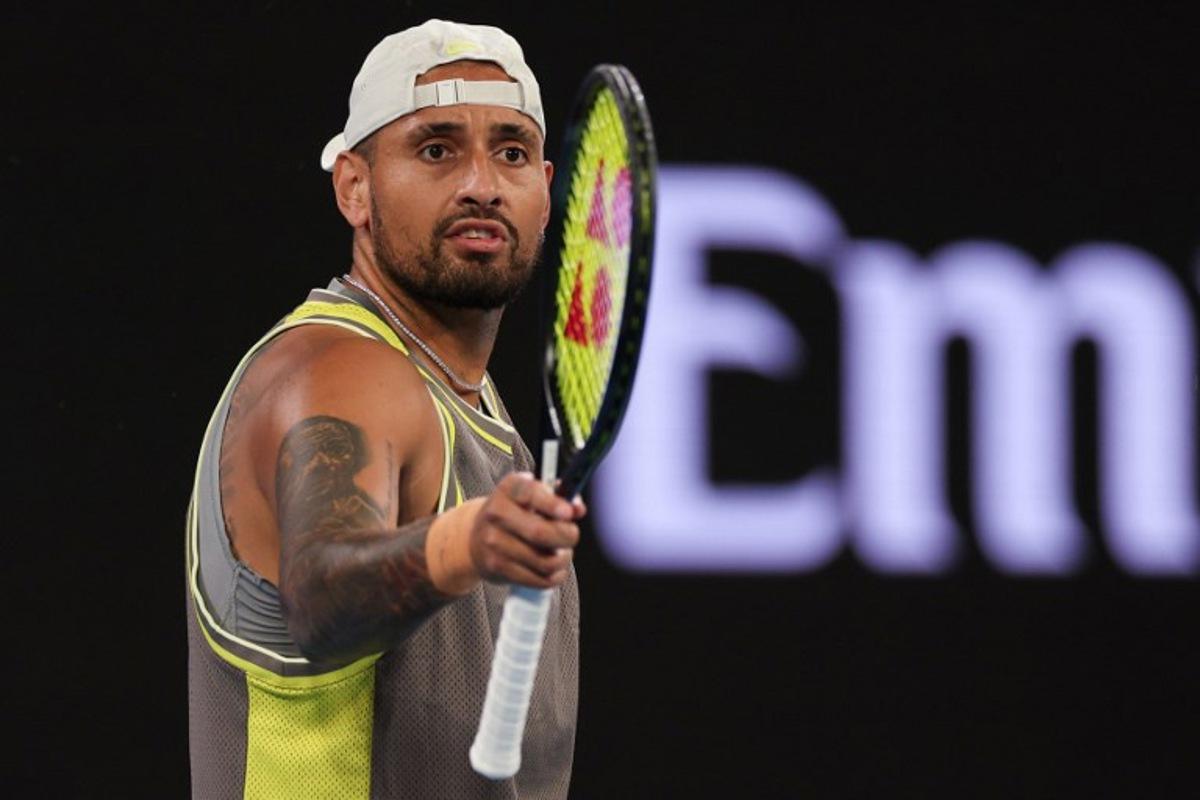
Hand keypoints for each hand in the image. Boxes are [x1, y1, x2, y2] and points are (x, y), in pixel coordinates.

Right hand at [468, 472, 583, 588]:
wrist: (475, 538)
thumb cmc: (514, 514)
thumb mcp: (532, 495)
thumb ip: (559, 496)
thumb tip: (578, 509)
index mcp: (508, 489)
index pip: (530, 493)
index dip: (553, 504)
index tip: (569, 513)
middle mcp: (496, 513)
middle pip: (540, 533)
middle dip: (567, 536)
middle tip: (571, 535)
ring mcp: (493, 543)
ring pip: (545, 561)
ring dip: (563, 558)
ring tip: (562, 552)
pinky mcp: (496, 568)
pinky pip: (539, 579)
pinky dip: (555, 576)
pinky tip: (554, 568)